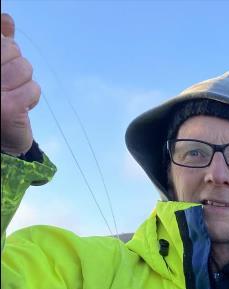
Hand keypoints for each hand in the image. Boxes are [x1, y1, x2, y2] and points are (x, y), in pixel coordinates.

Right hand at [1, 13, 39, 155]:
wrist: (1, 138)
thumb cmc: (0, 96)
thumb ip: (0, 42)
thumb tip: (6, 20)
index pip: (0, 39)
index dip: (6, 49)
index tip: (3, 67)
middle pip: (11, 48)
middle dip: (16, 64)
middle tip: (7, 84)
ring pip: (24, 67)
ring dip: (24, 82)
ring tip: (12, 95)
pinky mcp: (7, 108)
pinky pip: (33, 88)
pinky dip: (31, 97)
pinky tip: (20, 108)